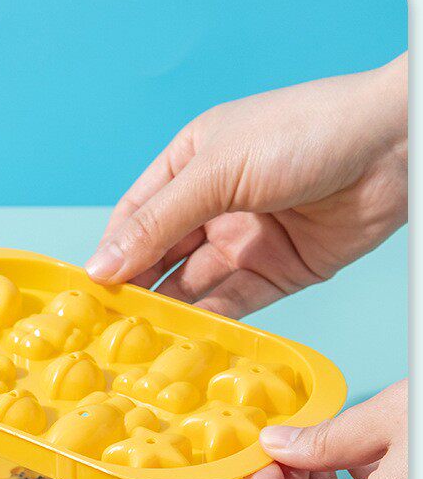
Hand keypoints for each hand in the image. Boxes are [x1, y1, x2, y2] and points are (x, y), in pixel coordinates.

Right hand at [86, 55, 407, 317]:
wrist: (392, 146)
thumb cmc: (304, 132)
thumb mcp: (217, 171)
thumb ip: (159, 222)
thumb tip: (102, 265)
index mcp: (191, 163)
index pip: (136, 215)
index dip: (111, 251)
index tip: (87, 291)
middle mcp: (214, 203)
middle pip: (161, 256)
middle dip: (136, 290)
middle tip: (107, 330)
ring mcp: (247, 238)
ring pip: (195, 285)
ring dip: (170, 313)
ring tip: (140, 346)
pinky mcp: (281, 270)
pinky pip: (236, 303)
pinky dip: (212, 323)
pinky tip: (187, 343)